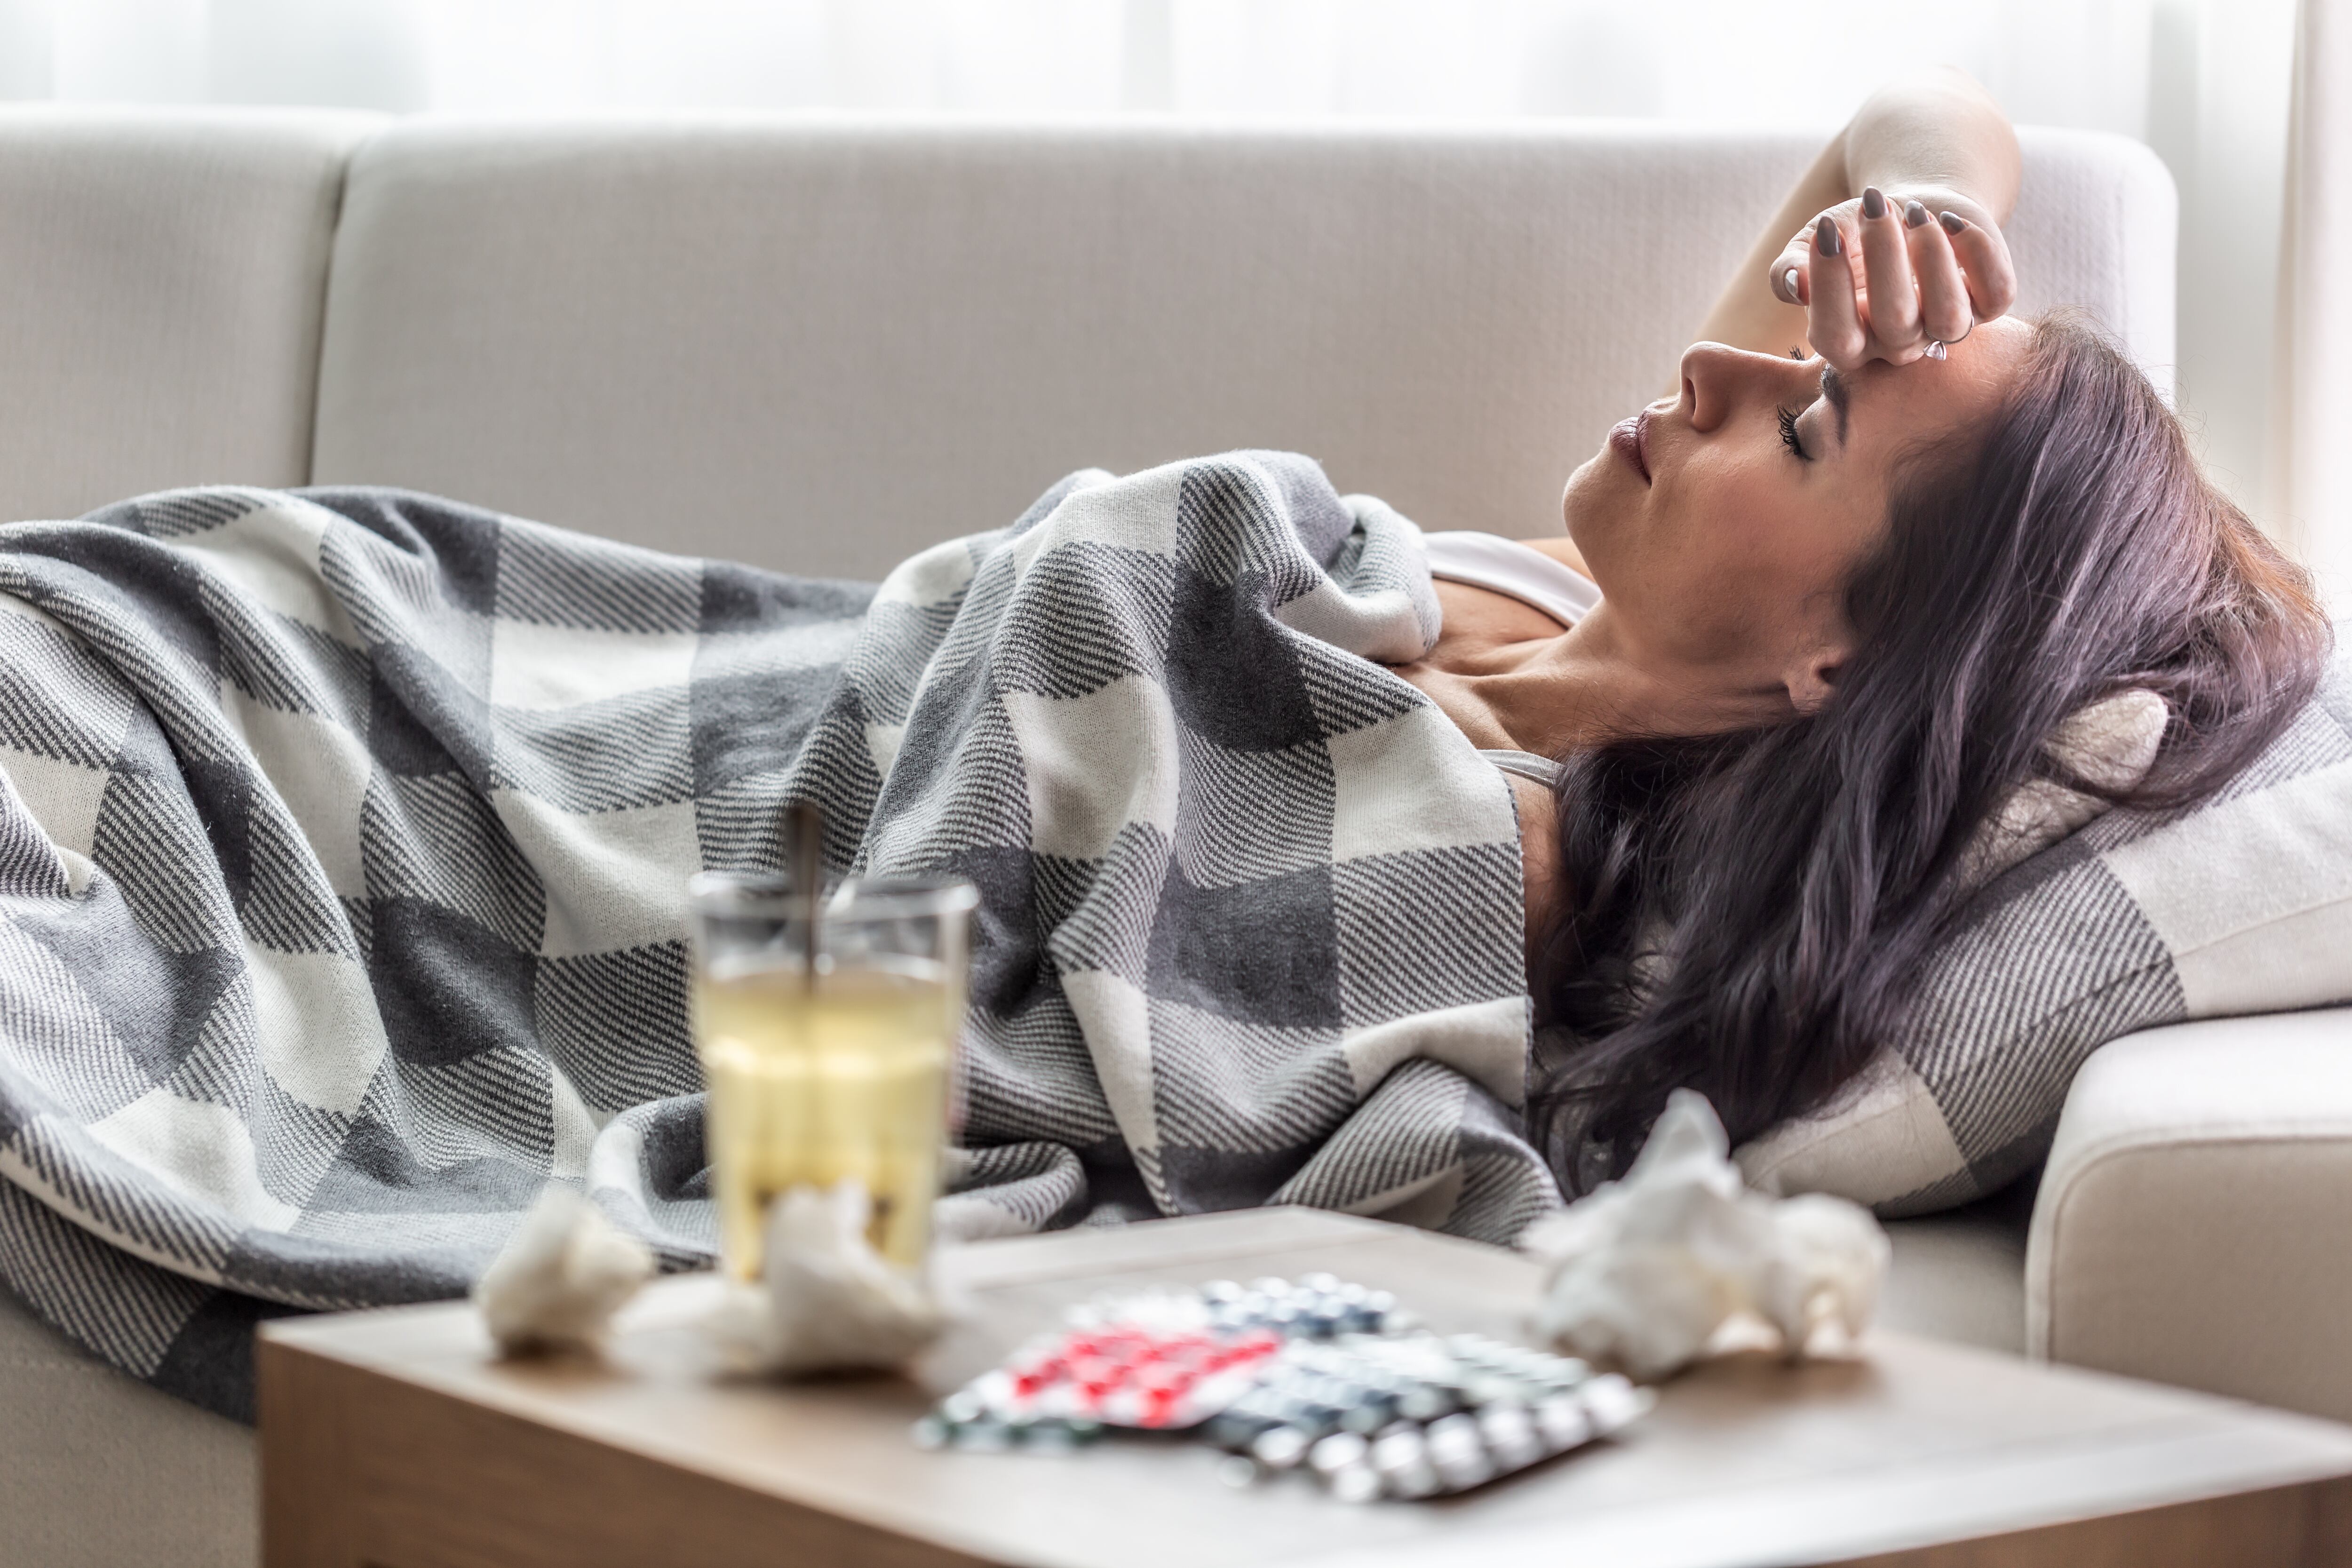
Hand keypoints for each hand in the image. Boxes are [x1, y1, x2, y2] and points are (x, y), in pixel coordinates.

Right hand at [1767, 185, 2016, 369]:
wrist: (1907, 209)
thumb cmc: (1851, 234)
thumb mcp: (1812, 245)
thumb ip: (1790, 267)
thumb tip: (1791, 283)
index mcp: (1848, 342)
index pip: (1836, 337)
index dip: (1830, 287)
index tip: (1826, 229)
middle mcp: (1897, 345)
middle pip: (1896, 324)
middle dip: (1883, 256)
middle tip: (1872, 204)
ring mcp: (1944, 328)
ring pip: (1950, 318)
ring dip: (1933, 258)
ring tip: (1914, 213)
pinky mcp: (1988, 302)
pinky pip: (1997, 293)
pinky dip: (1977, 251)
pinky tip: (1950, 220)